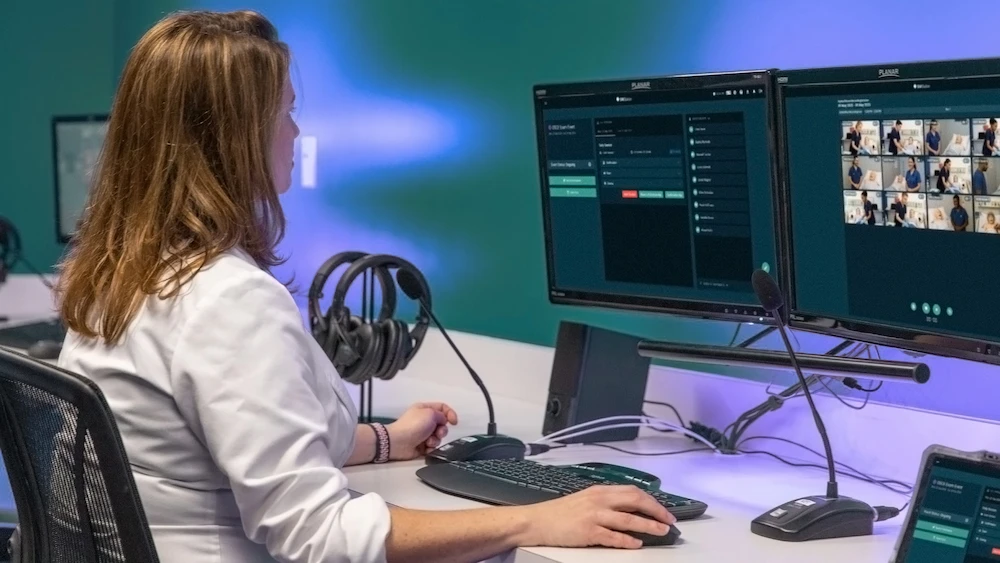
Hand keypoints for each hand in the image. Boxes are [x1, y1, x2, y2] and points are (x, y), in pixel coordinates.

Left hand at [387, 402, 457, 460]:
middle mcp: (424, 420)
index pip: (443, 408)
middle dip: (442, 430)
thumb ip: (442, 415)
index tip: (454, 422)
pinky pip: (433, 446)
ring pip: (438, 436)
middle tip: (437, 433)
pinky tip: (425, 447)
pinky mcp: (422, 445)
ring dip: (436, 440)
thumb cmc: (414, 425)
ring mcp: (423, 433)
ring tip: (428, 441)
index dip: (450, 414)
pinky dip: (431, 447)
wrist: (399, 442)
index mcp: (425, 409)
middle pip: (442, 424)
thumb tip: (443, 421)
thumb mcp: (430, 413)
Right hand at [520, 485, 675, 548]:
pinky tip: (637, 544)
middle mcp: (598, 500)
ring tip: (661, 531)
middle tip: (668, 520)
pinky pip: (613, 536)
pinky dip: (627, 540)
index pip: (633, 491)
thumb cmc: (559, 513)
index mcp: (599, 491)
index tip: (664, 510)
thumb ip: (606, 502)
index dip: (652, 501)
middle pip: (635, 501)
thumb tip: (629, 509)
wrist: (536, 521)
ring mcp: (593, 516)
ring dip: (648, 526)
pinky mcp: (587, 532)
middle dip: (656, 511)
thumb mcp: (585, 500)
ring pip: (628, 519)